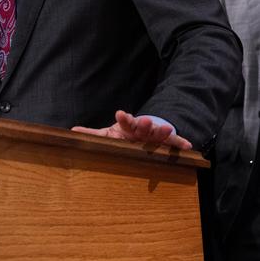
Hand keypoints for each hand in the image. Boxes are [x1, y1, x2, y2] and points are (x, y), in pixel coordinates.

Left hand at [71, 110, 191, 149]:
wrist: (143, 132)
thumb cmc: (123, 135)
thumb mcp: (108, 135)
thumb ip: (92, 135)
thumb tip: (71, 133)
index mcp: (127, 127)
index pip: (124, 122)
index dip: (123, 118)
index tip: (120, 114)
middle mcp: (142, 130)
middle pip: (143, 126)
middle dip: (144, 123)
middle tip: (146, 121)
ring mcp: (154, 135)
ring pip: (158, 133)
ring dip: (162, 131)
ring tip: (167, 128)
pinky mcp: (166, 142)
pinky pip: (174, 144)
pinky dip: (180, 144)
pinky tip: (189, 146)